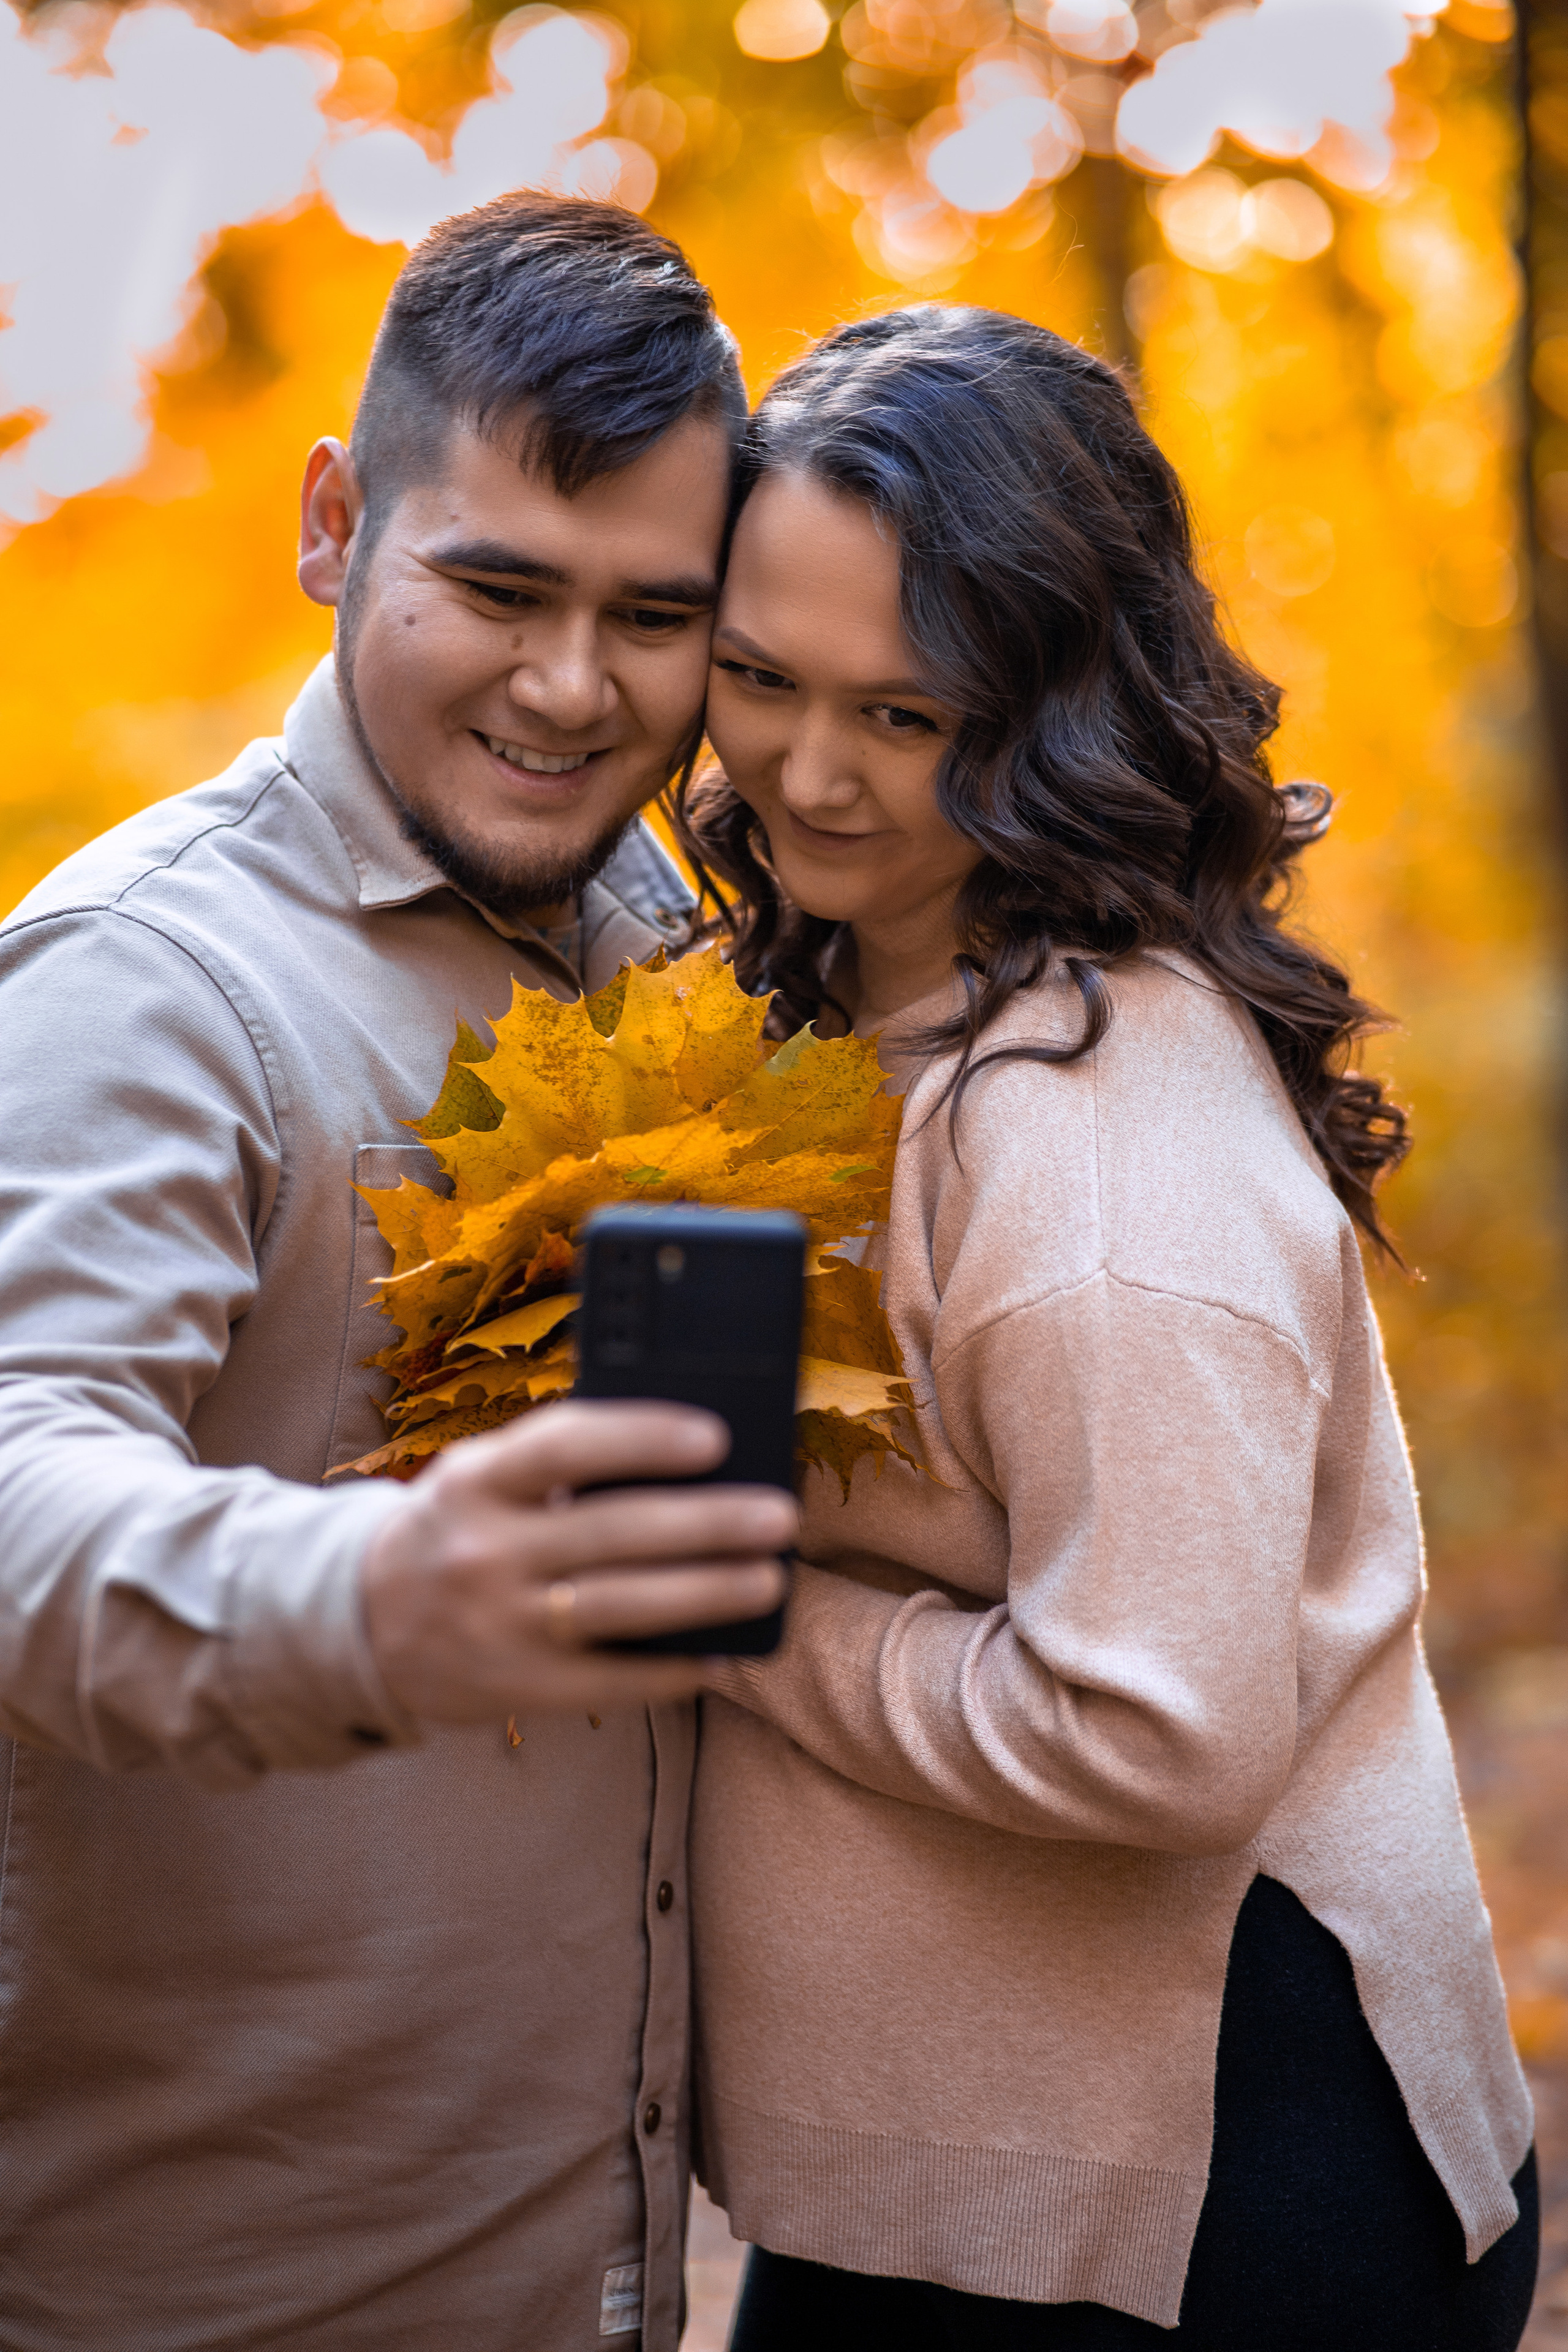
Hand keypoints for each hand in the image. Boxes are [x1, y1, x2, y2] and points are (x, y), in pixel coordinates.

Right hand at [358, 1401, 796, 1719]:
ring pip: (620, 1608)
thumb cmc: (457, 1528)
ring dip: (706, 1593)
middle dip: (708, 1524)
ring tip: (768, 1580)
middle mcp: (483, 1551)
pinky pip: (608, 1682)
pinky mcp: (515, 1685)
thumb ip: (558, 1463)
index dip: (643, 1437)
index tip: (716, 1436)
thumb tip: (686, 1460)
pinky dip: (670, 1669)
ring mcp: (499, 1624)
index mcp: (476, 1480)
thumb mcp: (483, 1478)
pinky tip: (721, 1656)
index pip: (565, 1446)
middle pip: (612, 1532)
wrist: (363, 1621)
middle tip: (779, 1516)